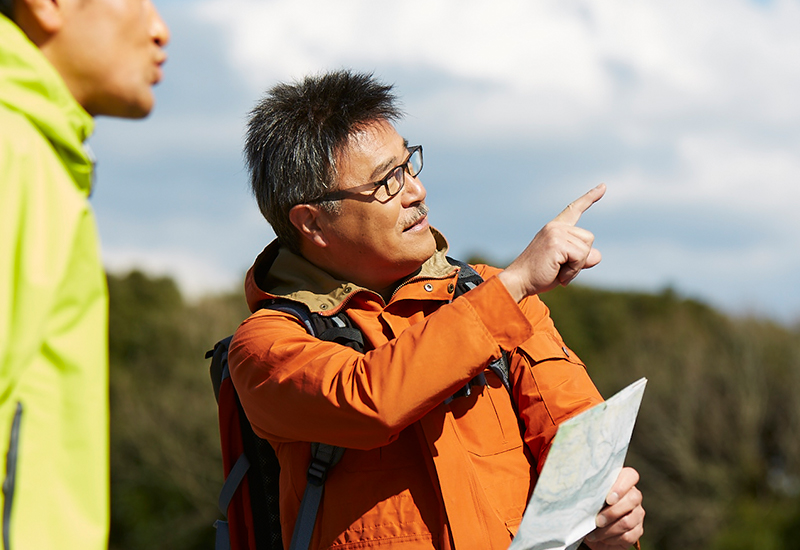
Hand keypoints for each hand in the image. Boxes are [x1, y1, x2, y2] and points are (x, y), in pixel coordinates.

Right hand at [498, 184, 604, 301]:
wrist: (518, 282)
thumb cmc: (539, 275)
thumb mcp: (565, 266)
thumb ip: (581, 259)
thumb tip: (597, 255)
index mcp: (554, 229)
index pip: (574, 210)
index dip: (589, 198)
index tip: (603, 187)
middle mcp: (555, 227)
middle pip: (588, 239)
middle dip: (580, 259)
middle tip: (560, 269)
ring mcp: (555, 233)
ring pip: (586, 249)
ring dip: (576, 267)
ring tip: (558, 271)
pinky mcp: (556, 243)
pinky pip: (580, 257)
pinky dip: (573, 271)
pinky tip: (559, 275)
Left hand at [584, 467, 643, 549]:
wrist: (593, 531)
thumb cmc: (588, 508)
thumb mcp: (588, 498)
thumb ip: (591, 492)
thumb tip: (582, 493)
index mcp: (621, 482)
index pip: (630, 476)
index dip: (621, 486)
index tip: (608, 499)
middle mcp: (633, 496)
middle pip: (632, 499)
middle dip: (612, 512)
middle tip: (597, 520)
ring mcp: (637, 514)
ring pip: (628, 520)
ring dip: (609, 529)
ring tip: (594, 532)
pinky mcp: (637, 531)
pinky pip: (628, 536)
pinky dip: (612, 538)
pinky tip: (601, 538)